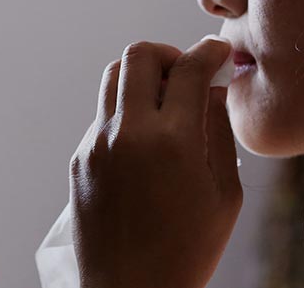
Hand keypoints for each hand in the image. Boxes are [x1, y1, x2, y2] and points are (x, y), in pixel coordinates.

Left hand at [71, 37, 240, 287]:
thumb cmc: (188, 251)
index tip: (219, 53)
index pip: (189, 67)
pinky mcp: (79, 159)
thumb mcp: (224, 194)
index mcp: (173, 142)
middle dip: (169, 53)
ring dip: (141, 75)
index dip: (209, 52)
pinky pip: (102, 114)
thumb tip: (214, 89)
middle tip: (188, 73)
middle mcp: (128, 133)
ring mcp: (97, 145)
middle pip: (139, 55)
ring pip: (112, 76)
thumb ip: (220, 132)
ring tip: (165, 100)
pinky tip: (145, 142)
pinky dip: (126, 111)